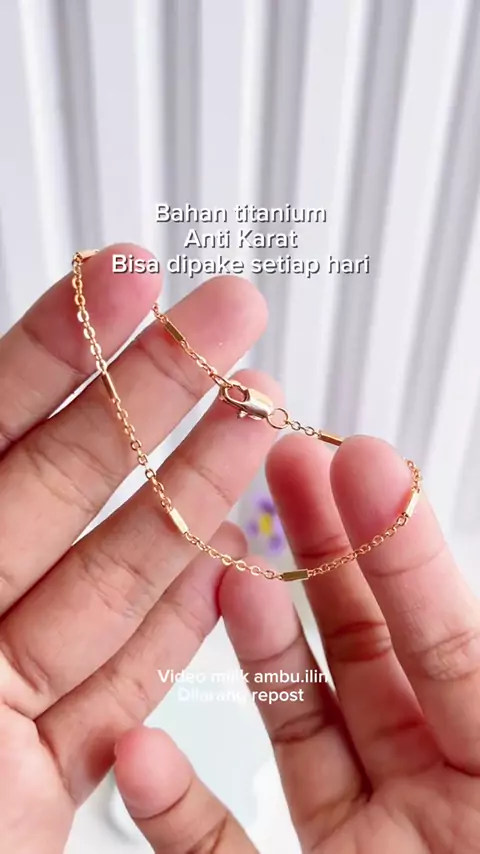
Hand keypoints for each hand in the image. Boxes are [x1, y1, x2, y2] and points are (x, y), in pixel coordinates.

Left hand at [0, 244, 276, 852]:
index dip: (52, 348)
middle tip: (224, 316)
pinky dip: (182, 623)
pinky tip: (225, 558)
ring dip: (195, 490)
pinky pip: (127, 686)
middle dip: (153, 389)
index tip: (116, 277)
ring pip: (116, 574)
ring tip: (257, 414)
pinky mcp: (42, 781)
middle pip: (66, 485)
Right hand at [114, 435, 479, 852]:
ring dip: (253, 644)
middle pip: (364, 651)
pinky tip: (139, 752)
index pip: (441, 639)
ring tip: (224, 568)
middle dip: (324, 550)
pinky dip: (172, 805)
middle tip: (291, 463)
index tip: (361, 464)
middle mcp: (424, 791)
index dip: (397, 550)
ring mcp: (359, 841)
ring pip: (294, 721)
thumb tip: (475, 614)